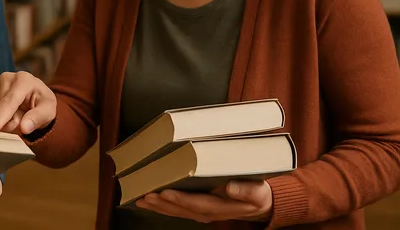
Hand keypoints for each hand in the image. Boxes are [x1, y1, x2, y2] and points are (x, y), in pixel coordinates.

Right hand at [0, 71, 55, 134]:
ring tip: (13, 117)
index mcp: (24, 80)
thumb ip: (37, 118)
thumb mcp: (47, 112)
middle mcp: (6, 77)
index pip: (10, 100)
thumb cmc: (41, 105)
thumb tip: (25, 128)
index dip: (1, 116)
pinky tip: (2, 117)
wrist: (33, 100)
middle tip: (18, 123)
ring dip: (0, 122)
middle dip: (6, 123)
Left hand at [135, 180, 272, 223]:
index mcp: (220, 207)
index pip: (197, 204)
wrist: (258, 203)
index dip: (181, 199)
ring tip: (141, 199)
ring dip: (157, 206)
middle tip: (146, 195)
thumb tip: (231, 188)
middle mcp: (207, 212)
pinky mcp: (196, 208)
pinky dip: (160, 206)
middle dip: (162, 203)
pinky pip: (175, 209)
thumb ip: (246, 191)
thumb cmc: (256, 194)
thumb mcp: (257, 192)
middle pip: (181, 209)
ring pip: (175, 211)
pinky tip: (147, 202)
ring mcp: (200, 212)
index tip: (166, 192)